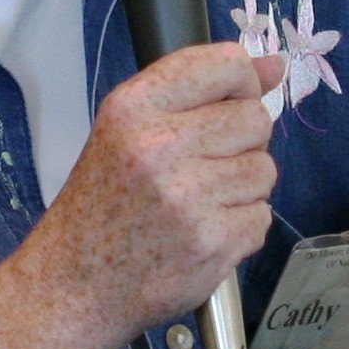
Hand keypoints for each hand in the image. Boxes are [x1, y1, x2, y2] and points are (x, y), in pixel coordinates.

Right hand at [21, 43, 281, 348]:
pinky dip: (240, 226)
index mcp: (134, 107)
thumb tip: (273, 65)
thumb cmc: (103, 203)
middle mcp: (160, 146)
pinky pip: (261, 216)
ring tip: (200, 203)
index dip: (241, 83)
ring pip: (264, 170)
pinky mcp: (213, 243)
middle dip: (242, 142)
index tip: (227, 105)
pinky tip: (203, 232)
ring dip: (242, 187)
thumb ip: (198, 92)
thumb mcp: (128, 131)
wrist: (74, 285)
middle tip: (204, 166)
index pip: (225, 63)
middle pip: (255, 119)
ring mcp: (189, 198)